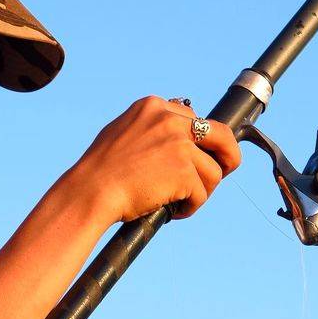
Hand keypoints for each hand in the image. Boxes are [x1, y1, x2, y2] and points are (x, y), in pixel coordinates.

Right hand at [75, 96, 240, 225]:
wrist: (89, 191)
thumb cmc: (98, 170)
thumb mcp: (121, 133)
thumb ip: (148, 130)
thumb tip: (173, 139)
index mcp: (153, 107)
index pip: (195, 118)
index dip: (202, 141)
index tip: (202, 154)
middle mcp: (170, 120)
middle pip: (222, 135)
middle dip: (228, 156)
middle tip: (224, 171)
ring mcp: (179, 145)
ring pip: (213, 172)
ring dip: (202, 190)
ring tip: (182, 202)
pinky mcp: (184, 171)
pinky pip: (201, 194)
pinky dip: (190, 207)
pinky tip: (173, 212)